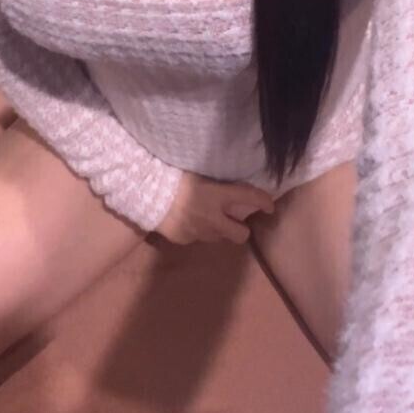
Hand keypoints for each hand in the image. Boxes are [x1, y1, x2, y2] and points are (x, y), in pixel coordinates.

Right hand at [157, 172, 274, 245]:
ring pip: (219, 238)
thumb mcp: (196, 172)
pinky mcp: (184, 240)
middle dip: (241, 229)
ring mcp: (199, 232)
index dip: (264, 202)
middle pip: (241, 234)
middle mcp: (213, 217)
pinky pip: (197, 238)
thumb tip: (227, 177)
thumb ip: (214, 180)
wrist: (143, 193)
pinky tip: (187, 221)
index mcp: (218, 195)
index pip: (250, 198)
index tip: (270, 206)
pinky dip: (196, 231)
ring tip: (207, 219)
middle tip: (235, 221)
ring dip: (217, 230)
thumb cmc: (170, 175)